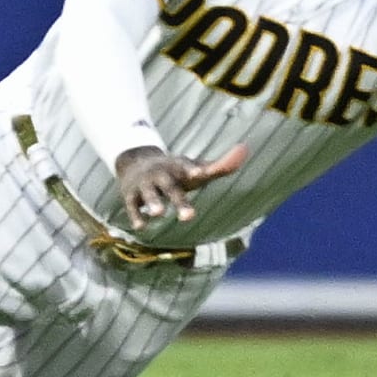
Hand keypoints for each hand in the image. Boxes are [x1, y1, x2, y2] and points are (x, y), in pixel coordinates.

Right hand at [113, 143, 248, 229]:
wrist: (136, 162)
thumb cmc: (175, 170)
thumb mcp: (195, 168)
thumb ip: (220, 165)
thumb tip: (245, 149)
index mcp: (178, 166)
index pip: (186, 166)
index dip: (192, 168)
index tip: (200, 173)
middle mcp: (161, 174)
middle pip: (170, 187)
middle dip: (178, 200)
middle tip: (189, 217)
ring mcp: (145, 184)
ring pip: (149, 194)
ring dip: (153, 202)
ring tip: (159, 213)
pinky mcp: (131, 195)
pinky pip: (132, 205)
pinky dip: (136, 215)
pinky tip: (141, 227)